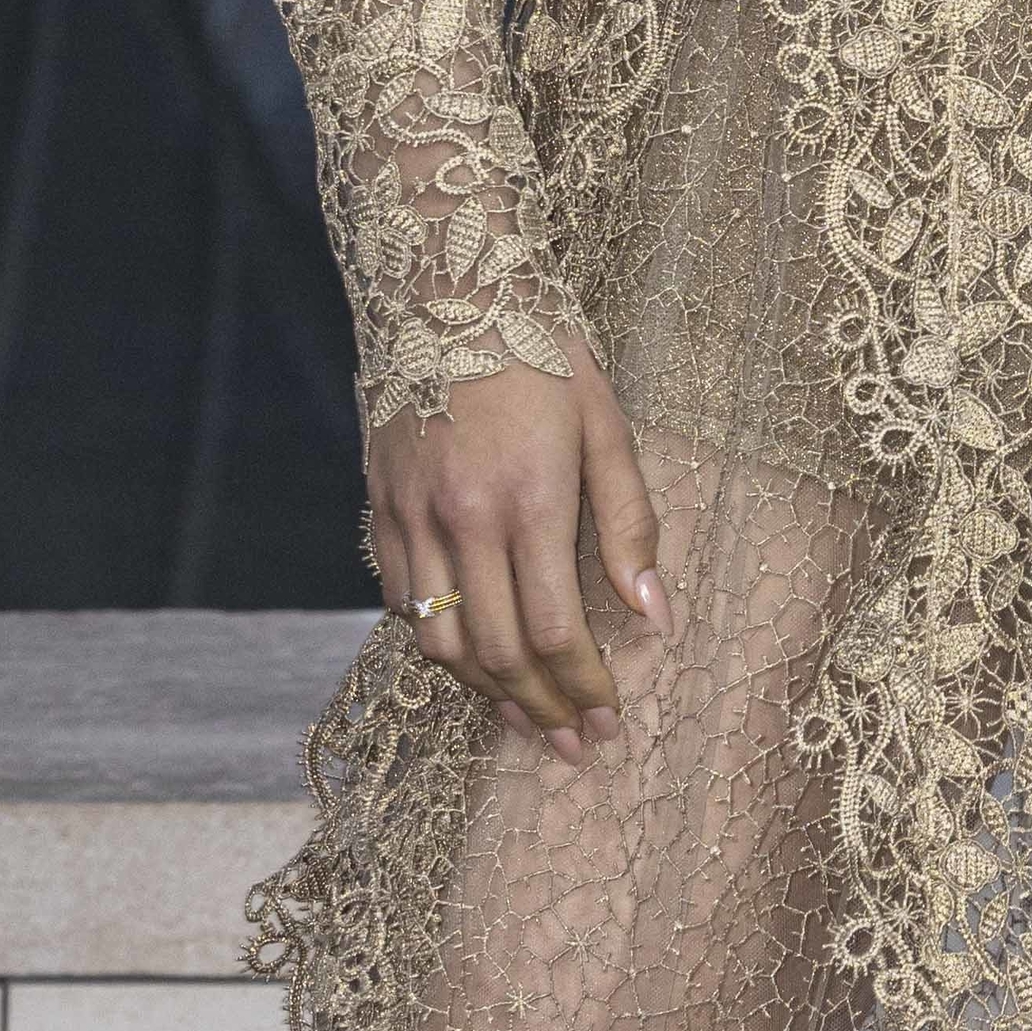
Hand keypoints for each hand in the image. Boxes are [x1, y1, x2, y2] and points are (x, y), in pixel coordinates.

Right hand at [368, 352, 666, 773]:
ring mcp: (410, 516)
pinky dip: (438, 647)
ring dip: (485, 694)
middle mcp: (460, 519)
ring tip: (526, 718)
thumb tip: (653, 614)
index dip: (583, 689)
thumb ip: (629, 524)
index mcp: (527, 499)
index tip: (610, 722)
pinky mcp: (378, 508)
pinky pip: (401, 606)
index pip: (554, 632)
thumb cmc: (540, 348)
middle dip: (541, 711)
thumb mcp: (605, 425)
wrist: (444, 285)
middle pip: (498, 654)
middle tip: (576, 745)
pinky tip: (473, 661)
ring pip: (439, 643)